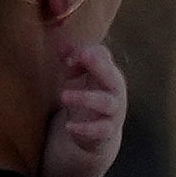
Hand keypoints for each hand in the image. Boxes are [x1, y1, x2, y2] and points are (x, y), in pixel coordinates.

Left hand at [40, 41, 127, 176]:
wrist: (97, 133)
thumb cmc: (88, 97)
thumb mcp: (78, 78)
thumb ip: (71, 60)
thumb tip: (60, 43)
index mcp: (107, 72)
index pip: (102, 55)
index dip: (85, 54)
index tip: (67, 60)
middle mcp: (115, 90)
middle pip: (111, 75)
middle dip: (98, 65)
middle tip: (83, 55)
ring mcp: (114, 111)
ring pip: (105, 102)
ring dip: (85, 97)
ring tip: (63, 96)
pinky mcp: (106, 131)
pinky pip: (99, 129)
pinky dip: (85, 128)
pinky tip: (69, 127)